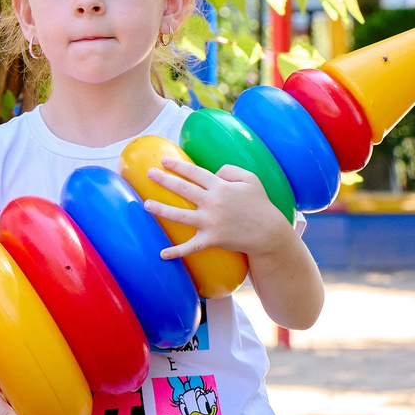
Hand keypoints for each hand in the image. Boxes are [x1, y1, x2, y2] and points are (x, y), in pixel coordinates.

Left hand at [140, 158, 294, 262]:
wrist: (268, 232)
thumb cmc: (259, 204)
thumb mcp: (251, 179)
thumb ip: (230, 170)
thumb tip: (213, 172)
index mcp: (221, 186)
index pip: (195, 172)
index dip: (178, 166)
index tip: (164, 161)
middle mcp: (212, 202)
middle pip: (183, 189)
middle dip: (164, 180)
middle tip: (149, 173)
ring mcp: (210, 222)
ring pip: (180, 215)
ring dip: (161, 209)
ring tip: (145, 204)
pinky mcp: (211, 239)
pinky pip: (190, 247)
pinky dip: (176, 252)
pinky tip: (161, 254)